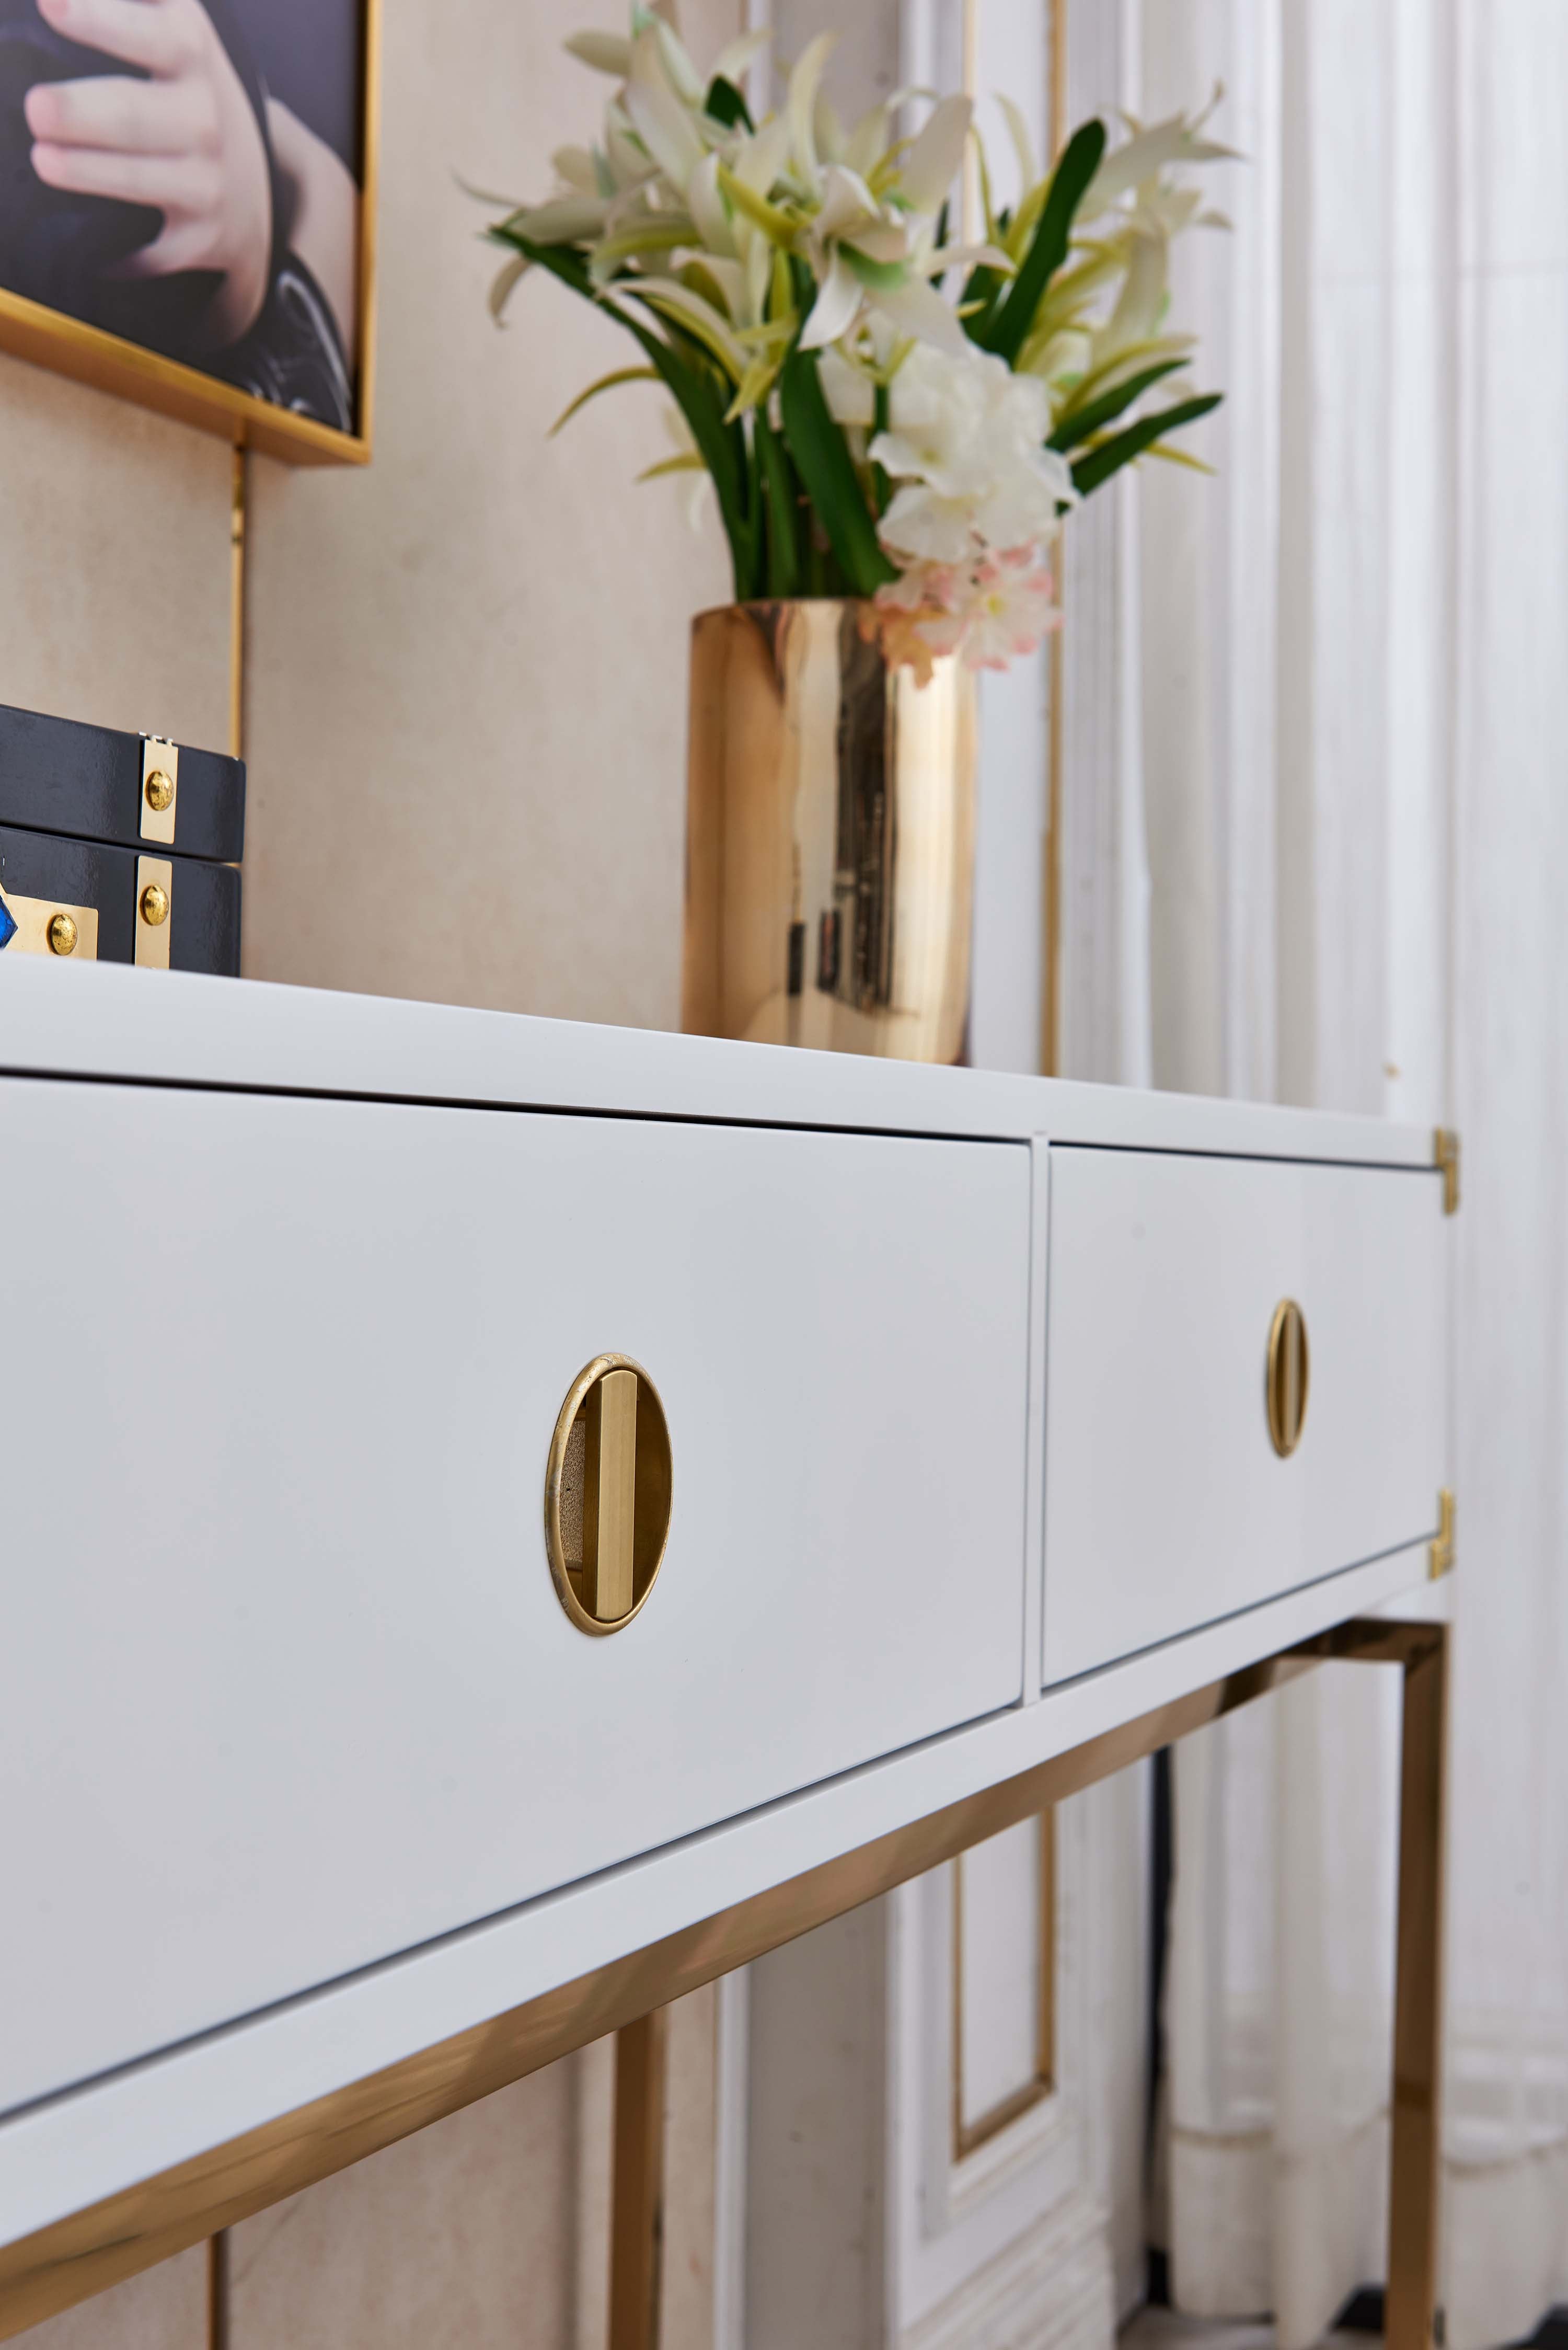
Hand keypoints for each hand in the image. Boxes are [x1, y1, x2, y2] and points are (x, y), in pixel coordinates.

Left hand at [25, 0, 270, 348]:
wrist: (249, 185)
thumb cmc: (185, 92)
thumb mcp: (175, 25)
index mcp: (190, 53)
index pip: (149, 33)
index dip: (101, 20)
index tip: (50, 6)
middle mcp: (203, 119)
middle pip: (136, 114)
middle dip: (85, 114)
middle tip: (37, 109)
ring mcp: (204, 183)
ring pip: (142, 180)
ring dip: (91, 173)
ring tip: (42, 160)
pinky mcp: (197, 240)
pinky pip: (153, 254)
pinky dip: (119, 260)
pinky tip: (80, 255)